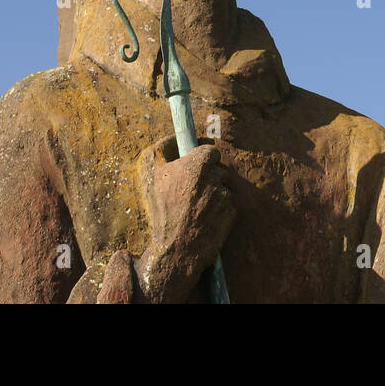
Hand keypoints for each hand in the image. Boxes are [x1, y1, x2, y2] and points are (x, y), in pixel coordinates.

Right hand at [132, 135, 234, 302]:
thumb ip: (162, 148)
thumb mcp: (151, 173)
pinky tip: (205, 218)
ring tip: (196, 207)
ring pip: (223, 186)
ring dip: (214, 192)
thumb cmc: (162, 209)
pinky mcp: (233, 212)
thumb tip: (174, 137)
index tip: (196, 163)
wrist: (177, 248)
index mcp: (198, 163)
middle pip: (219, 168)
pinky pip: (228, 204)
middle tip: (192, 188)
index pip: (211, 150)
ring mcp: (226, 195)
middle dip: (209, 175)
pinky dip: (220, 209)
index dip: (203, 157)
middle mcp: (216, 176)